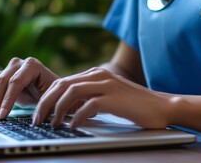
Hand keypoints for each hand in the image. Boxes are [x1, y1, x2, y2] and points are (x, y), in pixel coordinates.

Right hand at [0, 57, 58, 119]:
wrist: (48, 90)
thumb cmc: (52, 95)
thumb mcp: (50, 98)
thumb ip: (42, 103)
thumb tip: (35, 118)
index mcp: (32, 65)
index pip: (16, 82)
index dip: (7, 99)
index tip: (2, 115)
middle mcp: (18, 63)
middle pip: (2, 81)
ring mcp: (8, 67)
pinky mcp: (1, 74)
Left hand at [33, 67, 171, 128]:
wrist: (162, 106)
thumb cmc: (135, 105)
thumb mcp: (109, 96)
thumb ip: (90, 96)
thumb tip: (68, 109)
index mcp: (95, 74)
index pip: (62, 82)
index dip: (47, 97)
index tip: (39, 112)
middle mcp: (99, 75)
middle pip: (61, 85)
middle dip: (45, 103)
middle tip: (38, 119)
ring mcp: (106, 85)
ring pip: (70, 92)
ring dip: (57, 110)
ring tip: (53, 124)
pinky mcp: (114, 98)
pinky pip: (88, 106)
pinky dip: (77, 117)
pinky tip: (73, 126)